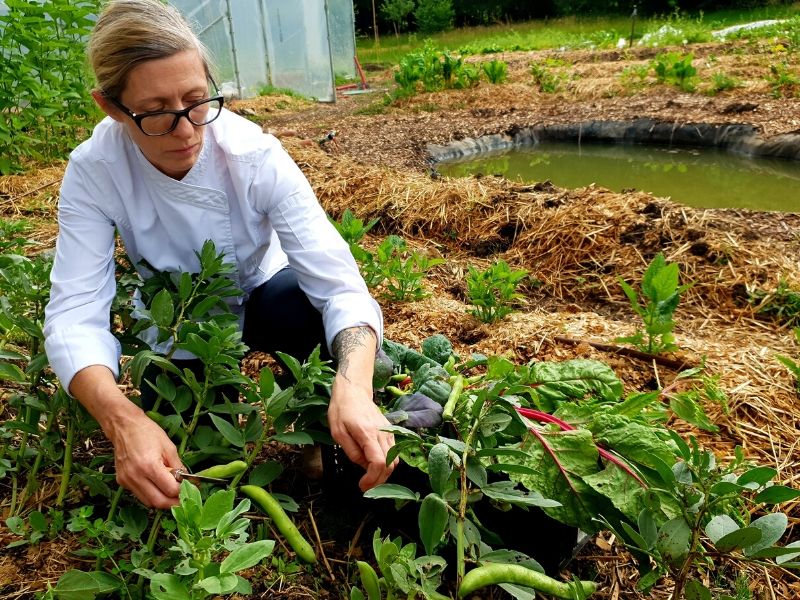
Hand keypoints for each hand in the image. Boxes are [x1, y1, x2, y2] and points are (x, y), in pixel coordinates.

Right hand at [108, 411, 183, 507]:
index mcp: (149, 466)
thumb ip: (178, 466)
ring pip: (148, 502)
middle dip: (173, 503)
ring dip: (162, 501)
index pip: (170, 490)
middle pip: (158, 502)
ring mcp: (127, 481)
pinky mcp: (122, 482)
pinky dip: (151, 495)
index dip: (182, 491)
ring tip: (172, 494)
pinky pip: (139, 495)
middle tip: (184, 498)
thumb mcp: (169, 447)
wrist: (124, 426)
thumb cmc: (147, 432)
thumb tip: (186, 480)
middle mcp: (136, 477)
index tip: (190, 487)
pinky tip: (158, 487)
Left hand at [328, 374, 396, 491]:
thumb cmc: (342, 410)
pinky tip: (373, 464)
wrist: (353, 391)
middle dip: (380, 480)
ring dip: (384, 473)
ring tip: (370, 478)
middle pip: (390, 464)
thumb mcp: (338, 432)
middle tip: (367, 486)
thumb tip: (363, 466)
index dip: (372, 479)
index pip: (378, 462)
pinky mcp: (390, 431)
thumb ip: (351, 451)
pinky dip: (386, 463)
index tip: (362, 486)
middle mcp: (382, 433)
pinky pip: (393, 452)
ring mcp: (388, 431)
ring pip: (395, 460)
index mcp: (367, 433)